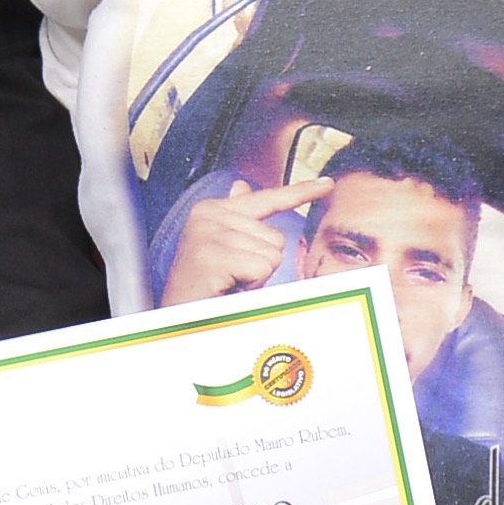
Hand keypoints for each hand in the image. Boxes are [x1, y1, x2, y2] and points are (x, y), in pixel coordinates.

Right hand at [155, 173, 325, 306]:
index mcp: (212, 210)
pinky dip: (252, 285)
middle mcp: (208, 215)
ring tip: (228, 284)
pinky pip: (262, 268)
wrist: (175, 320)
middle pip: (276, 237)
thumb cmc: (203, 287)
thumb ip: (235, 217)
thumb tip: (241, 186)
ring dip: (256, 278)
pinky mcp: (212, 256)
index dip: (301, 192)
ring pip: (272, 254)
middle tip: (231, 278)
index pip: (267, 198)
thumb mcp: (220, 246)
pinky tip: (228, 288)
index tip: (328, 184)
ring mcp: (208, 234)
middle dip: (261, 265)